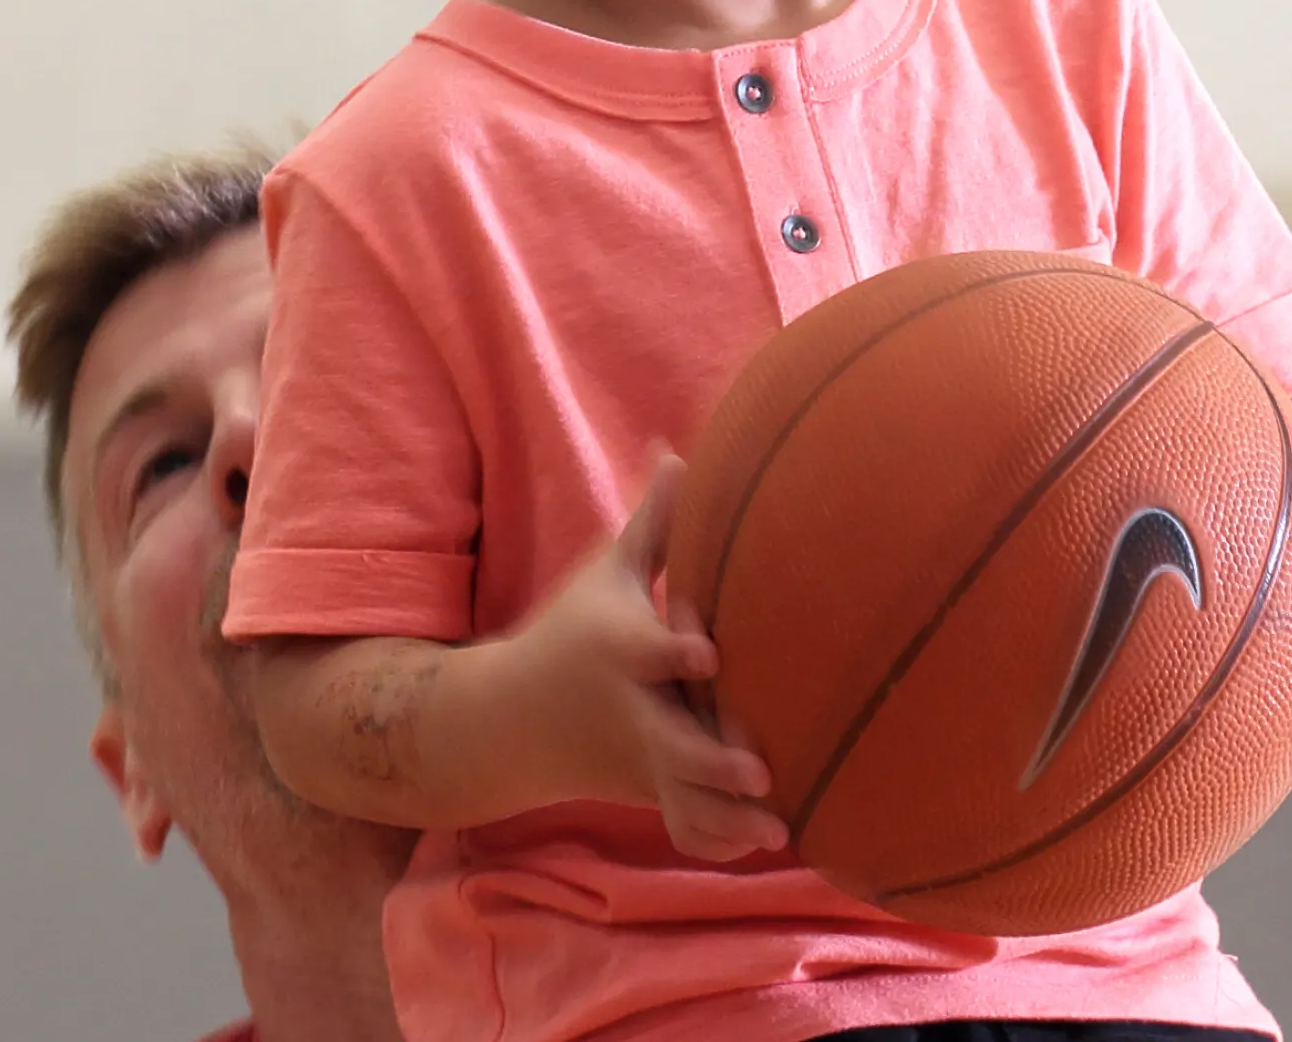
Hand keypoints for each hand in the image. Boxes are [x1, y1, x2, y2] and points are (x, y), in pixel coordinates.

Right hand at [500, 457, 785, 859]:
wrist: (513, 719)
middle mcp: (633, 709)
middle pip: (670, 741)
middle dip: (711, 761)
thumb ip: (653, 526)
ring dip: (726, 816)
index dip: (676, 653)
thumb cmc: (573, 632)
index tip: (710, 655)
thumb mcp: (605, 576)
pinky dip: (716, 841)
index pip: (647, 650)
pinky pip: (683, 828)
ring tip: (778, 825)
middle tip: (760, 770)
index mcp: (620, 649)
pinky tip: (762, 837)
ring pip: (684, 800)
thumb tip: (680, 451)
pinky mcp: (651, 793)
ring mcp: (642, 760)